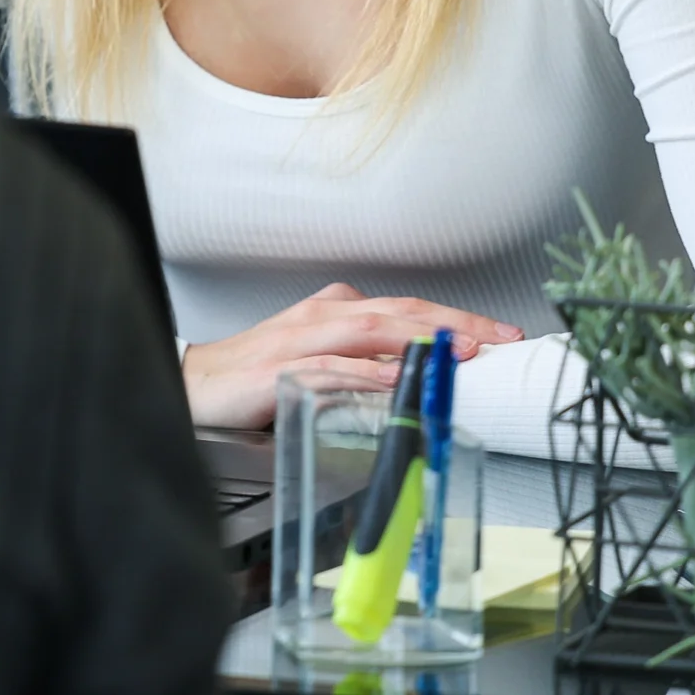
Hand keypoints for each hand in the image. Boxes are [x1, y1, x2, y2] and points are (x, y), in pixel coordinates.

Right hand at [180, 283, 523, 428]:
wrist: (194, 385)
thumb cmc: (256, 372)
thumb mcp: (318, 356)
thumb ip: (362, 358)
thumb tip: (416, 370)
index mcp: (334, 310)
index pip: (407, 309)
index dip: (456, 318)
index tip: (499, 333)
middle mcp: (321, 316)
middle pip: (398, 311)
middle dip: (454, 321)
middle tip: (499, 336)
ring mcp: (300, 341)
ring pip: (368, 330)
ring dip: (417, 339)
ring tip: (459, 351)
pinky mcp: (280, 371)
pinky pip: (328, 369)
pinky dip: (363, 373)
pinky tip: (391, 379)